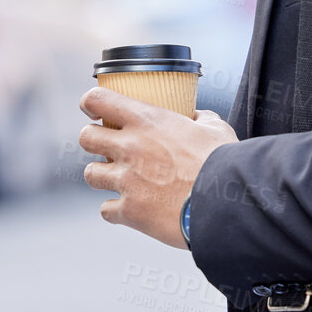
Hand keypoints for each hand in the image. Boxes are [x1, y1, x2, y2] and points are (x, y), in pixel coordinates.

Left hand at [78, 88, 237, 248]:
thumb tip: (197, 118)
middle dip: (94, 141)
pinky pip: (106, 211)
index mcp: (147, 121)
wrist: (225, 204)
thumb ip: (199, 119)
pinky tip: (132, 209)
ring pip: (90, 174)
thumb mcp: (215, 128)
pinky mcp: (129, 211)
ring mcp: (126, 180)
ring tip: (119, 180)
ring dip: (102, 176)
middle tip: (107, 147)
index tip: (93, 109)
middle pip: (86, 137)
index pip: (98, 100)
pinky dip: (116, 211)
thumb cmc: (223, 163)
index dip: (90, 103)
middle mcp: (129, 147)